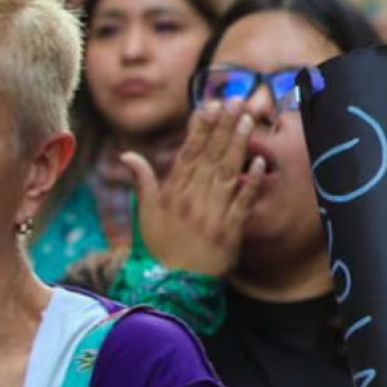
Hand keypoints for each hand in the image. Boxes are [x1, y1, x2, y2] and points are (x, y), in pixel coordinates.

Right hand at [126, 101, 264, 277]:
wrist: (173, 285)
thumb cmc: (161, 247)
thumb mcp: (145, 213)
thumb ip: (143, 181)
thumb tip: (127, 154)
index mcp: (173, 193)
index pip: (188, 153)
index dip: (200, 128)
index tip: (210, 104)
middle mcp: (192, 200)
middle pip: (210, 156)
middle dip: (223, 127)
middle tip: (236, 101)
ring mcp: (212, 214)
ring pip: (227, 173)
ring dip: (238, 145)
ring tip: (249, 120)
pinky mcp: (230, 230)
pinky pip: (242, 203)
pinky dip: (251, 183)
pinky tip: (260, 162)